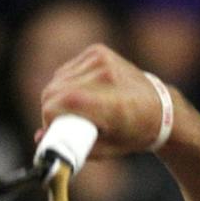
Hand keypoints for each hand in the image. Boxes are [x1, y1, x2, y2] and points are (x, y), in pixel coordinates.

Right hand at [39, 43, 172, 158]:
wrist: (160, 108)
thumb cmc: (133, 133)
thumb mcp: (105, 150)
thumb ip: (72, 146)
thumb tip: (39, 137)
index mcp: (114, 104)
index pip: (63, 102)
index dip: (50, 118)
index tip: (54, 130)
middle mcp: (108, 76)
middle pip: (53, 90)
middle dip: (50, 109)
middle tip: (63, 123)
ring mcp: (103, 59)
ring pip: (56, 79)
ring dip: (58, 96)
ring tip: (75, 110)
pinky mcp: (97, 51)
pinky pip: (66, 70)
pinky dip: (66, 83)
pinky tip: (80, 93)